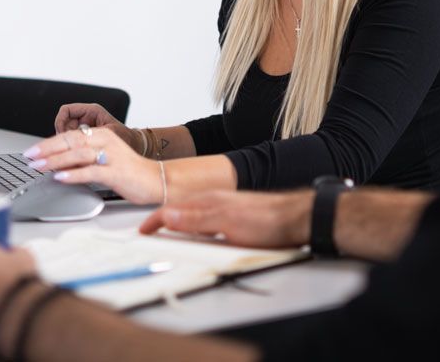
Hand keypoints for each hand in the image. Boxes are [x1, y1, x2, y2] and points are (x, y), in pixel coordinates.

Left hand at [24, 126, 163, 203]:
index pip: (70, 135)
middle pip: (71, 141)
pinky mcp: (116, 172)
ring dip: (55, 161)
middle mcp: (106, 142)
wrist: (157, 180)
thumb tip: (58, 164)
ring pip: (78, 154)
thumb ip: (83, 158)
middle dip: (47, 150)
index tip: (32, 151)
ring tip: (39, 167)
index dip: (49, 143)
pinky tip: (60, 178)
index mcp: (102, 135)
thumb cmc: (129, 171)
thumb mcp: (104, 159)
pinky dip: (73, 174)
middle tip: (30, 157)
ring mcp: (111, 157)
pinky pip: (90, 172)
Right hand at [55, 103, 141, 152]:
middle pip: (63, 124)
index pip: (66, 110)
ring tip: (74, 154)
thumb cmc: (125, 137)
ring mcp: (84, 128)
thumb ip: (91, 136)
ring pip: (66, 135)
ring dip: (67, 145)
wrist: (134, 146)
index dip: (60, 122)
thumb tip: (74, 142)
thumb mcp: (107, 134)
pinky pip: (72, 143)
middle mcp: (86, 118)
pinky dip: (72, 150)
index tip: (62, 135)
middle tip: (67, 149)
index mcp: (92, 111)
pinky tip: (78, 157)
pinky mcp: (84, 138)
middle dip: (63, 137)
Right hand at [139, 189, 313, 248]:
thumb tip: (166, 215)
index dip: (156, 221)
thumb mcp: (227, 222)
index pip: (173, 211)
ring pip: (195, 219)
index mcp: (208, 202)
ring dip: (179, 225)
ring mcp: (225, 211)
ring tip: (167, 234)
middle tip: (149, 233)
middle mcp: (215, 204)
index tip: (142, 231)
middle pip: (181, 213)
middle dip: (163, 222)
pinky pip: (208, 225)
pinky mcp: (236, 221)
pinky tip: (200, 237)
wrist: (297, 219)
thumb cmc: (267, 219)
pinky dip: (196, 231)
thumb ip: (196, 219)